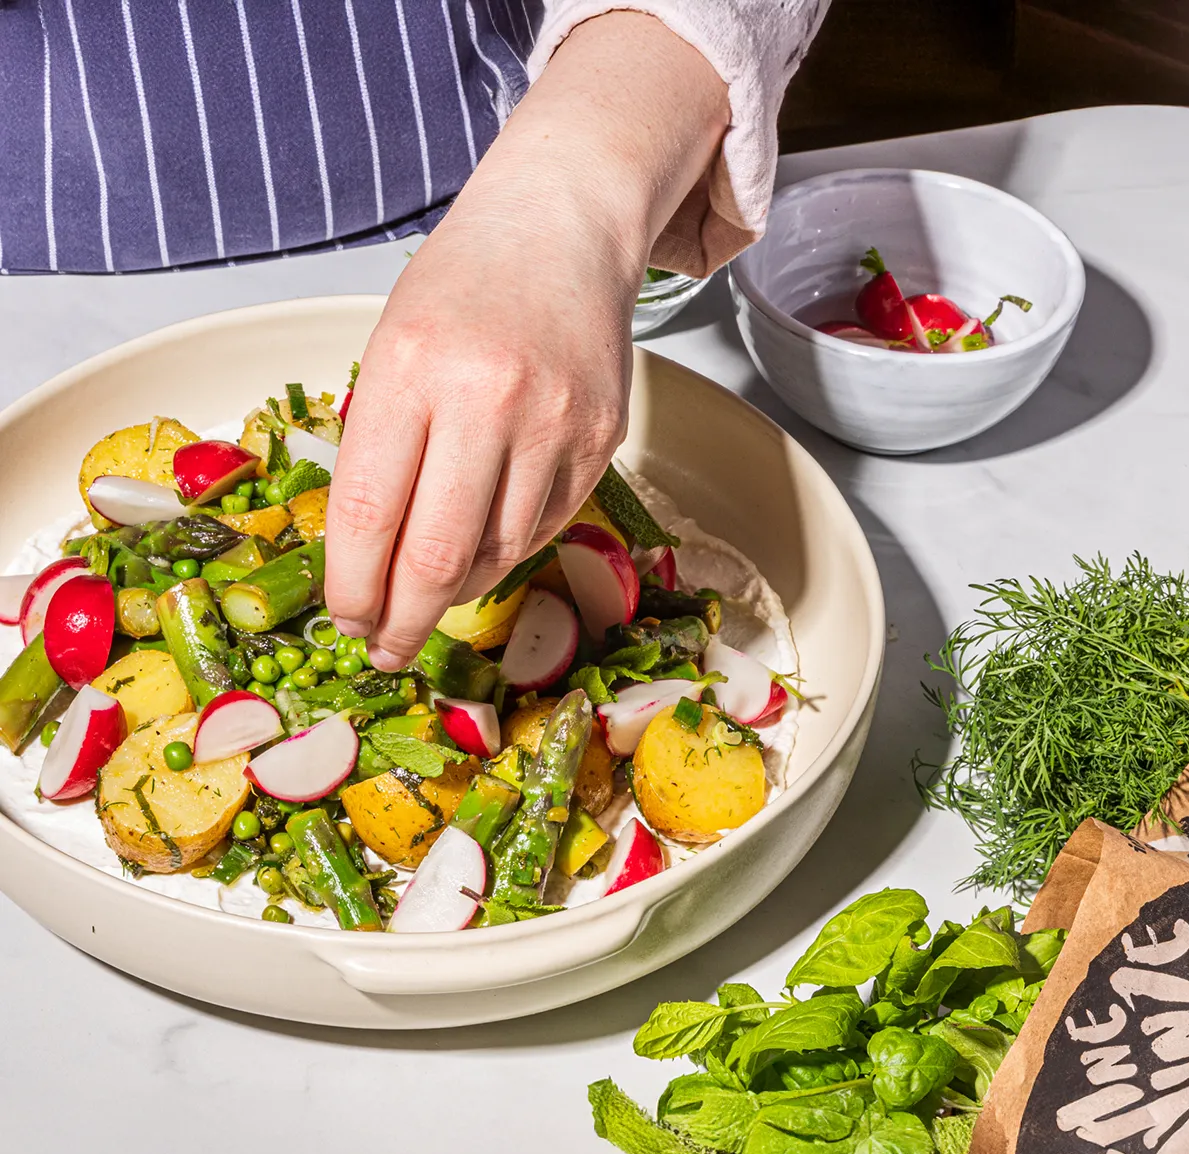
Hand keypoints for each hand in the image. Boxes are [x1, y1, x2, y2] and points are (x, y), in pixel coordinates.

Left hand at [324, 191, 636, 670]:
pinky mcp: (601, 440)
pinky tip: (483, 544)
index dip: (354, 587)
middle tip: (386, 648)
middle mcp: (488, 397)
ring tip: (432, 591)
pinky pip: (543, 528)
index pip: (371, 514)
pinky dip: (505, 552)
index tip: (347, 620)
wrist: (560, 229)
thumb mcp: (390, 349)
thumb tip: (372, 563)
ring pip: (497, 554)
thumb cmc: (461, 290)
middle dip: (403, 620)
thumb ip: (381, 451)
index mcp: (411, 366)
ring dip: (456, 589)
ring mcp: (556, 422)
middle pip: (438, 555)